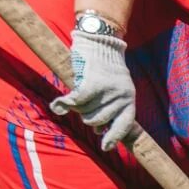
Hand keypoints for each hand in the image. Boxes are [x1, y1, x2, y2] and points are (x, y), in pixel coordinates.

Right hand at [49, 30, 135, 150]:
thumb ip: (110, 109)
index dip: (114, 138)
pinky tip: (58, 103)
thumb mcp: (115, 89)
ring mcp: (108, 91)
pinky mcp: (93, 84)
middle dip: (86, 115)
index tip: (105, 147)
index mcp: (129, 99)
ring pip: (85, 112)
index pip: (125, 125)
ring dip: (77, 106)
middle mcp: (122, 96)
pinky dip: (65, 103)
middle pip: (97, 122)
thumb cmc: (105, 68)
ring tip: (79, 91)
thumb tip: (100, 131)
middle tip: (84, 102)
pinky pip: (76, 102)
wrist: (101, 41)